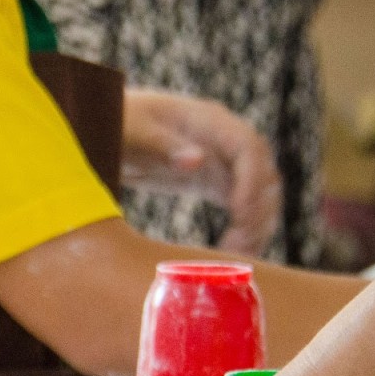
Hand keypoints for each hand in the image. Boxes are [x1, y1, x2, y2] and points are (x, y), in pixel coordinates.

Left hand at [121, 88, 281, 255]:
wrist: (110, 127)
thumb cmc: (119, 123)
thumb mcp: (132, 132)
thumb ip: (162, 145)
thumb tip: (197, 160)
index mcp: (209, 121)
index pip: (248, 148)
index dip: (251, 180)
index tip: (240, 212)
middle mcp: (225, 141)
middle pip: (263, 173)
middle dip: (258, 209)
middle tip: (237, 244)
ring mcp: (224, 162)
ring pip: (260, 194)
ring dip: (257, 224)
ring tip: (236, 254)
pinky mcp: (215, 182)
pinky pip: (243, 206)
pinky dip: (245, 229)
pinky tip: (234, 253)